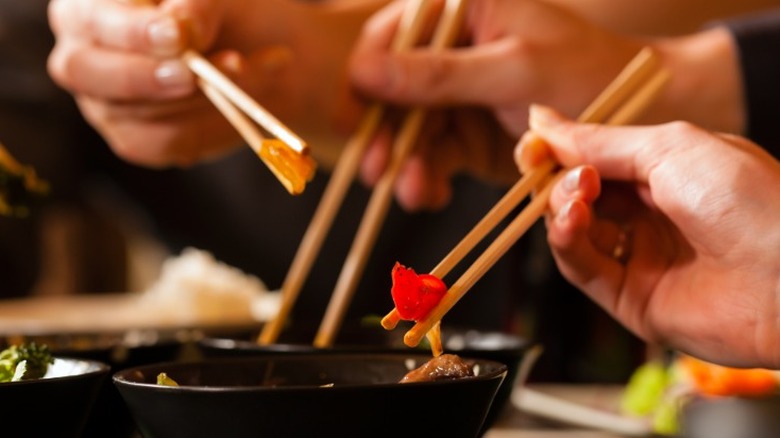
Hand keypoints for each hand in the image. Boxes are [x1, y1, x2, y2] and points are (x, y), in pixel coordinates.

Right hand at [47, 0, 378, 166]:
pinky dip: (210, 136)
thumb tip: (182, 25)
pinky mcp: (147, 138)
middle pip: (89, 76)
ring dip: (196, 109)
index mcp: (97, 3)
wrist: (279, 38)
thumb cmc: (251, 6)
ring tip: (257, 77)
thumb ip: (204, 3)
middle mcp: (91, 52)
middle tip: (207, 73)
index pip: (88, 21)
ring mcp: (114, 103)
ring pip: (130, 122)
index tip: (184, 35)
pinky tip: (247, 113)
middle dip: (153, 77)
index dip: (129, 30)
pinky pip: (166, 151)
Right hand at [347, 0, 643, 210]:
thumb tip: (364, 72)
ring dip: (405, 164)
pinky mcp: (464, 133)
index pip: (391, 36)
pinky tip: (432, 193)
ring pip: (408, 130)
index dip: (365, 77)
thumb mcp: (513, 71)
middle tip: (374, 171)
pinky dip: (428, 177)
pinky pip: (432, 156)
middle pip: (391, 90)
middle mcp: (450, 49)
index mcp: (462, 11)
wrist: (634, 120)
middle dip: (384, 134)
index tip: (352, 120)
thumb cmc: (584, 74)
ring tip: (412, 192)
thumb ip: (438, 74)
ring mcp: (456, 95)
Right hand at [518, 104, 779, 367]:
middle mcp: (647, 215)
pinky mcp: (628, 298)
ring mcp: (637, 257)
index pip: (592, 160)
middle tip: (547, 165)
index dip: (558, 152)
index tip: (532, 144)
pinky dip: (567, 241)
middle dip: (556, 177)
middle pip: (575, 195)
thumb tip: (542, 120)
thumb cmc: (749, 199)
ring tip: (577, 194)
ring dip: (561, 206)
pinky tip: (574, 220)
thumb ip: (600, 141)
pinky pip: (581, 268)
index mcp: (663, 173)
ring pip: (571, 231)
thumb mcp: (670, 148)